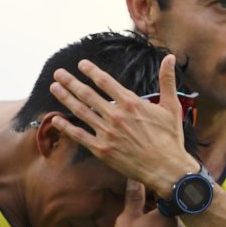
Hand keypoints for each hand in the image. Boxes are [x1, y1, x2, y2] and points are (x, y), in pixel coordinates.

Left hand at [50, 55, 196, 195]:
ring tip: (54, 87)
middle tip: (58, 73)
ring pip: (81, 112)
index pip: (105, 82)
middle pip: (87, 94)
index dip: (91, 71)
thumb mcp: (172, 106)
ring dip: (65, 98)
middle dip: (71, 82)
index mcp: (131, 103)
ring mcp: (107, 133)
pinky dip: (66, 127)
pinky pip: (79, 136)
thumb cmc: (170, 138)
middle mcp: (116, 115)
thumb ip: (167, 80)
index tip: (80, 64)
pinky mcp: (102, 150)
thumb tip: (170, 57)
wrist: (166, 169)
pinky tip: (55, 119)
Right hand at [108, 179, 185, 226]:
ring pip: (170, 226)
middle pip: (169, 212)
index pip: (167, 198)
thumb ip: (135, 196)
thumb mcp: (128, 216)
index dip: (155, 195)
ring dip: (160, 224)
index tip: (145, 195)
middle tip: (141, 212)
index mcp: (171, 215)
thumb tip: (135, 178)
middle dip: (157, 210)